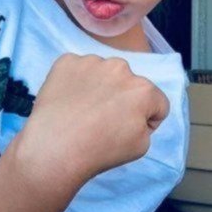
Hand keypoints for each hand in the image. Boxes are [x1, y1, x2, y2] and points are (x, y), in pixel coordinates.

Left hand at [16, 53, 168, 197]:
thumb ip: (146, 123)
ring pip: (102, 73)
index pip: (156, 102)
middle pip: (127, 83)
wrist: (55, 146)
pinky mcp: (66, 61)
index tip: (126, 130)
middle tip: (102, 120)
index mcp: (143, 89)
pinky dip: (74, 81)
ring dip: (98, 87)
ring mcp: (91, 61)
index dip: (146, 120)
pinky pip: (77, 69)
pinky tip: (67, 101)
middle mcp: (120, 67)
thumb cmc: (100, 150)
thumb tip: (135, 113)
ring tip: (82, 111)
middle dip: (120, 98)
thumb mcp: (141, 146)